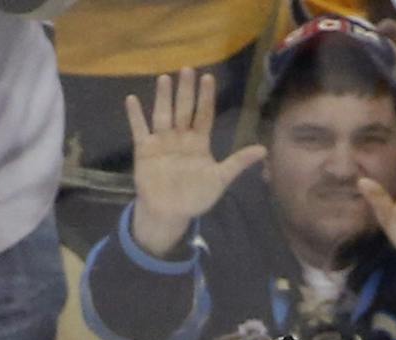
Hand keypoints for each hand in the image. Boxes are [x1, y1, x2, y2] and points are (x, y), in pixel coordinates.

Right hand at [126, 68, 266, 256]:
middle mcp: (181, 137)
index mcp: (199, 142)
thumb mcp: (220, 180)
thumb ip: (238, 162)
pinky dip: (135, 116)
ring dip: (163, 97)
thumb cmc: (196, 196)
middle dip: (186, 91)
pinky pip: (140, 130)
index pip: (204, 114)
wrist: (170, 213)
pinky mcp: (145, 151)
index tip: (208, 78)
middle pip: (184, 110)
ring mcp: (162, 142)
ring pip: (163, 115)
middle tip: (187, 69)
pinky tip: (131, 100)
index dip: (206, 97)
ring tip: (164, 78)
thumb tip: (264, 150)